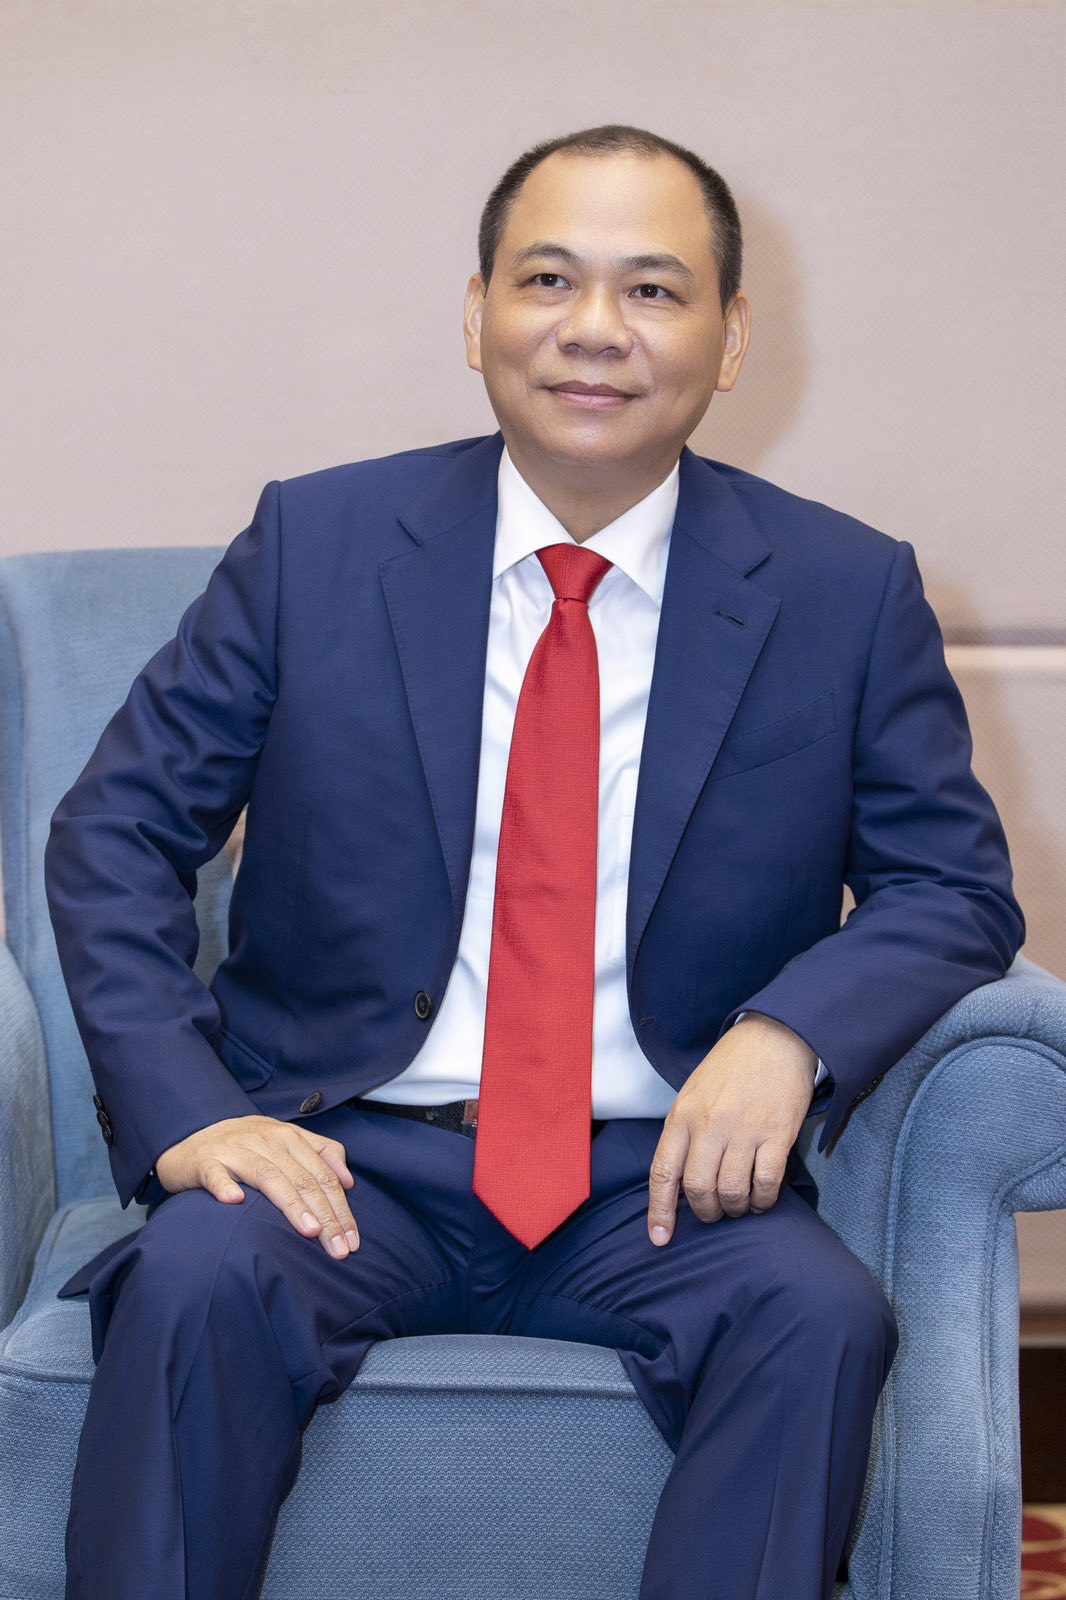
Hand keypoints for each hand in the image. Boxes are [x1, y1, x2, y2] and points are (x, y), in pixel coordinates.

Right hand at [155, 1114, 359, 1259]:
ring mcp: (234, 1150)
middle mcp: (264, 1140)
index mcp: (288, 1137)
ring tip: (309, 1231)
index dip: (340, 1208)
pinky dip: (225, 1186)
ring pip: (268, 1177)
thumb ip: (320, 1154)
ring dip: (290, 1204)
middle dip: (325, 1216)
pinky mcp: (204, 1161)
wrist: (190, 1141)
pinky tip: (234, 1202)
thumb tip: (348, 1181)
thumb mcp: (284, 1143)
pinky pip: (216, 1174)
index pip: (322, 1175)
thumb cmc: (245, 1148)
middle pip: (302, 1179)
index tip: (352, 1240)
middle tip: (338, 1248)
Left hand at [647, 1013, 817, 1244]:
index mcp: (682, 1115)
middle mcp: (709, 1124)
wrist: (776, 1037)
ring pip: (731, 1192)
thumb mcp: (693, 1093)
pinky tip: (762, 1197)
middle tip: (714, 1211)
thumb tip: (678, 1182)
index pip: (663, 1173)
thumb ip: (684, 1133)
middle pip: (697, 1189)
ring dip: (734, 1209)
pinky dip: (763, 1200)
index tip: (660, 1239)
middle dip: (705, 1212)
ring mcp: (744, 1130)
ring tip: (739, 1204)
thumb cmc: (730, 1068)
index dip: (659, 1211)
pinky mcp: (777, 1134)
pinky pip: (766, 1184)